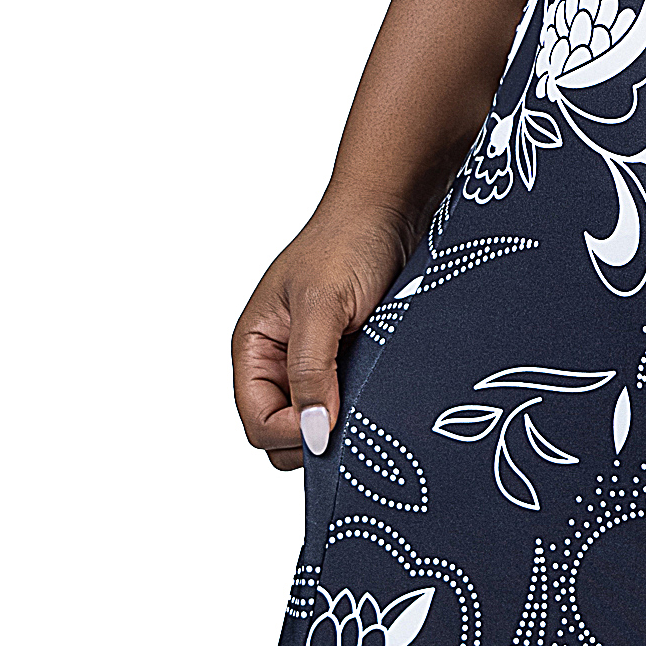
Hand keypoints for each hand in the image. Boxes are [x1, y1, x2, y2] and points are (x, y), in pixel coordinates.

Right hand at [232, 199, 415, 473]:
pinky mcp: (347, 364)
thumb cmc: (349, 242)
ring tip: (369, 397)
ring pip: (317, 425)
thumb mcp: (323, 305)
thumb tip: (313, 434)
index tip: (332, 426)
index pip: (256, 422)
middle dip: (314, 435)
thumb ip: (311, 370)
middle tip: (354, 415)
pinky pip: (346, 407)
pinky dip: (361, 410)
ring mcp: (314, 365)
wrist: (391, 210)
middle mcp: (279, 362)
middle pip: (282, 434)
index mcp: (255, 347)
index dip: (289, 434)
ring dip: (341, 423)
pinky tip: (381, 393)